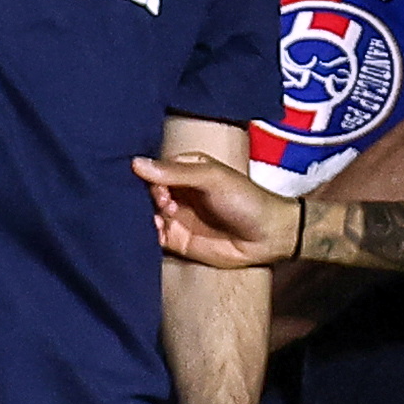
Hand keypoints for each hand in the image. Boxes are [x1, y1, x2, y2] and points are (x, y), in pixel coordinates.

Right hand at [133, 151, 300, 267]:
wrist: (268, 236)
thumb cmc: (245, 199)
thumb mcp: (211, 178)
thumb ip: (175, 172)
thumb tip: (135, 163)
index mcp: (184, 170)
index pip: (153, 170)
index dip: (149, 178)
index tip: (161, 190)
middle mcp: (177, 192)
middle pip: (145, 192)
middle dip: (148, 198)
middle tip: (166, 206)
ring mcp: (175, 217)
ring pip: (145, 213)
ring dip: (145, 216)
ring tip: (166, 219)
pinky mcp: (176, 240)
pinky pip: (152, 236)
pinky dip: (147, 234)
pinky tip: (156, 232)